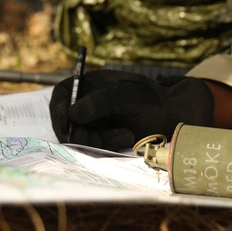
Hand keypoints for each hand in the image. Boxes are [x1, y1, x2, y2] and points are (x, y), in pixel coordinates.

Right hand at [48, 69, 213, 148]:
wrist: (174, 117)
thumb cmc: (152, 100)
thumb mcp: (125, 95)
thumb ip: (98, 102)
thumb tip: (72, 113)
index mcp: (91, 85)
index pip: (63, 93)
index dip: (57, 108)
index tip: (64, 125)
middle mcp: (90, 102)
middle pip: (67, 119)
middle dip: (80, 132)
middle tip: (96, 139)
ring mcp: (96, 120)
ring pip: (81, 136)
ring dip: (99, 140)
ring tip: (125, 134)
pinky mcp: (104, 136)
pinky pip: (94, 145)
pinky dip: (108, 144)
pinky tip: (127, 137)